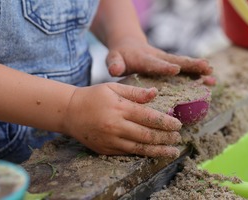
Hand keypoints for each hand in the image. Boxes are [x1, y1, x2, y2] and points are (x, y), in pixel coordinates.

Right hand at [63, 83, 181, 156]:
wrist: (69, 112)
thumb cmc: (93, 96)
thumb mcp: (113, 88)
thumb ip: (135, 92)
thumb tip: (156, 93)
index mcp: (120, 108)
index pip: (149, 117)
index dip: (166, 122)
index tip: (178, 125)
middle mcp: (116, 126)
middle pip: (147, 135)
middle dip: (166, 137)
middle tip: (177, 138)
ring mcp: (110, 140)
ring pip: (140, 148)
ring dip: (159, 150)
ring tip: (172, 151)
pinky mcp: (105, 149)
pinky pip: (128, 153)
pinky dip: (143, 154)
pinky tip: (153, 153)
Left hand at [106, 37, 212, 76]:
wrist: (129, 45)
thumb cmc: (120, 56)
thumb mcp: (114, 58)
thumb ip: (114, 63)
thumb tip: (115, 70)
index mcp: (143, 59)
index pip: (154, 63)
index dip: (164, 67)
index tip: (176, 69)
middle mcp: (158, 58)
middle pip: (176, 61)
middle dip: (190, 65)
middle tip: (206, 67)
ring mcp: (166, 61)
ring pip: (184, 64)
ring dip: (198, 69)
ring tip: (212, 75)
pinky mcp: (170, 64)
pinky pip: (185, 69)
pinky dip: (197, 74)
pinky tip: (210, 80)